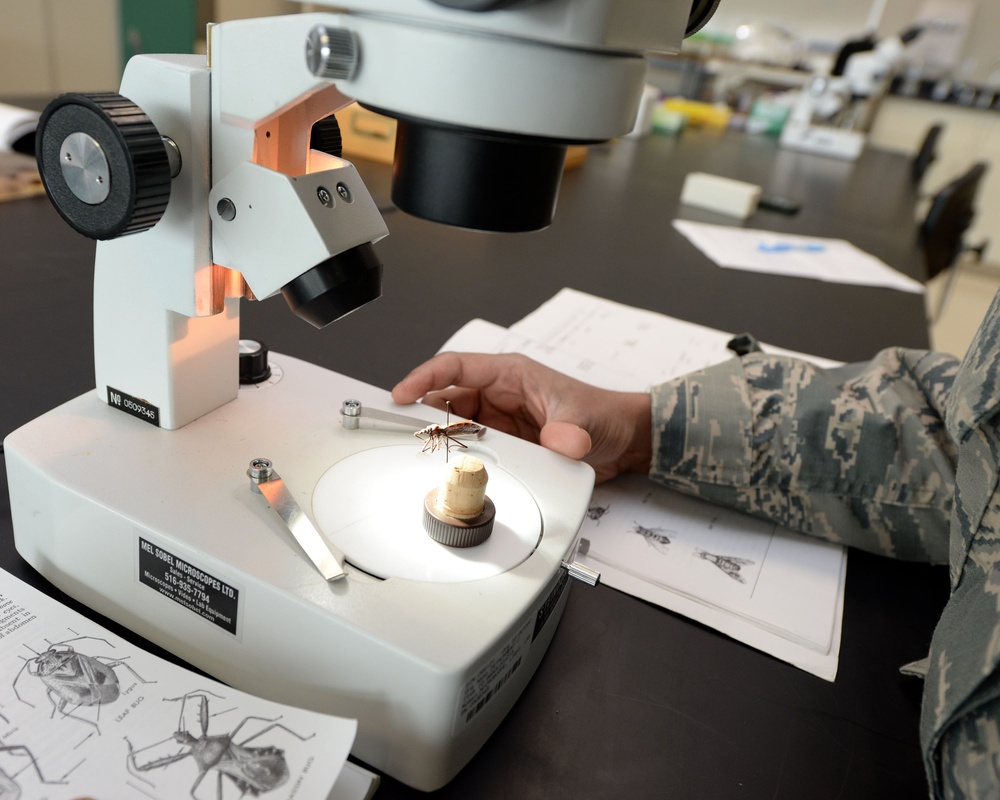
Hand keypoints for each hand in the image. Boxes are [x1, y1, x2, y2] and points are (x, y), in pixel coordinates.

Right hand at [391, 352, 650, 482]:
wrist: (623, 441)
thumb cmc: (603, 414)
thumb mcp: (585, 419)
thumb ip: (571, 431)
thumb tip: (561, 441)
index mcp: (510, 374)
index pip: (455, 367)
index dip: (424, 378)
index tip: (401, 395)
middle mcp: (499, 394)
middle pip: (447, 400)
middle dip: (426, 417)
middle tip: (407, 436)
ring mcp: (500, 421)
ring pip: (456, 427)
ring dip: (444, 441)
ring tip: (428, 457)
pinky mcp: (506, 445)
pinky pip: (473, 449)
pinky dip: (461, 459)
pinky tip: (455, 471)